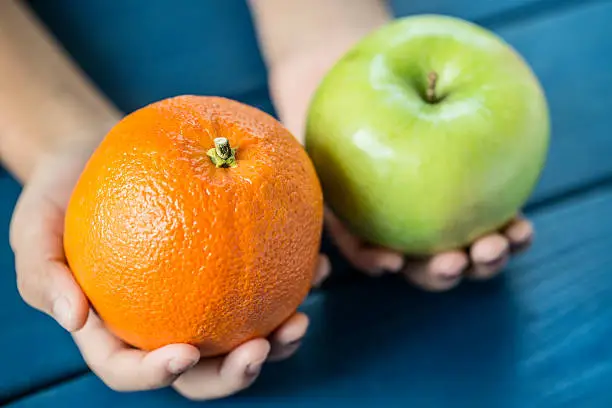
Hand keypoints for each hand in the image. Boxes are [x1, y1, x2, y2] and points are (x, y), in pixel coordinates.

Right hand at [10, 144, 329, 398]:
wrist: (99, 154)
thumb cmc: (60, 192)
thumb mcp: (34, 226)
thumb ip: (44, 272)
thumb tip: (74, 320)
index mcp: (113, 328)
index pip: (130, 368)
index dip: (155, 374)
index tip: (183, 352)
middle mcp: (161, 322)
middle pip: (198, 371)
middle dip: (233, 375)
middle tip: (262, 348)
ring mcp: (199, 298)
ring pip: (240, 338)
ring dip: (276, 342)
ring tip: (302, 319)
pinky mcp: (229, 267)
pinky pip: (263, 284)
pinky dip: (294, 282)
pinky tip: (319, 267)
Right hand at [269, 53, 534, 291]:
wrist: (363, 94)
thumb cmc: (333, 117)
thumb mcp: (309, 141)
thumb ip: (308, 167)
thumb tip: (298, 182)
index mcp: (365, 226)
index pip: (369, 254)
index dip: (376, 262)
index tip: (390, 260)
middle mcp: (404, 232)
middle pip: (422, 266)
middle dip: (441, 272)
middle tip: (452, 263)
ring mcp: (442, 221)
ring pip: (466, 254)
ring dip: (485, 261)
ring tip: (500, 245)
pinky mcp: (475, 203)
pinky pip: (495, 223)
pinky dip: (511, 233)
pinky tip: (522, 230)